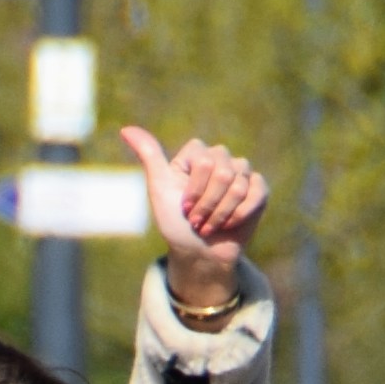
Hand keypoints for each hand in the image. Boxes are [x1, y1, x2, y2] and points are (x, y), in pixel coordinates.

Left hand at [122, 129, 266, 316]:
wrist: (198, 254)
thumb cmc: (176, 223)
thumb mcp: (159, 190)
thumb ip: (150, 156)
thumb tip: (126, 129)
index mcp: (196, 154)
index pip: (202, 160)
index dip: (194, 189)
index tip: (184, 207)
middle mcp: (220, 158)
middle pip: (222, 173)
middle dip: (208, 204)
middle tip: (197, 220)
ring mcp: (241, 172)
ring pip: (238, 185)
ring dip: (221, 214)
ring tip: (211, 225)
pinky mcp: (258, 188)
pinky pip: (256, 192)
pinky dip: (241, 214)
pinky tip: (231, 223)